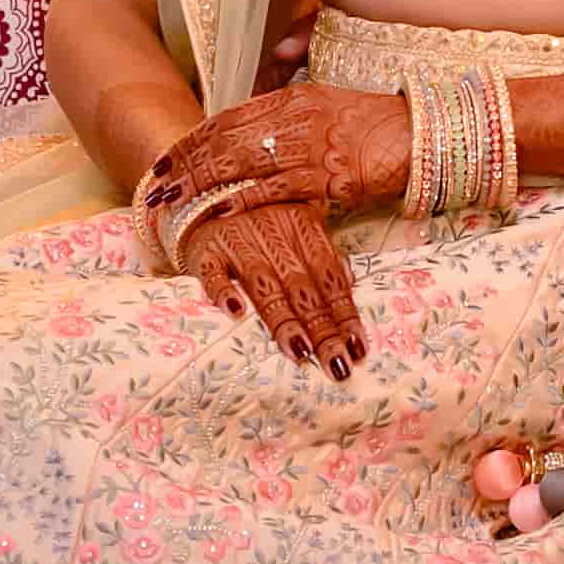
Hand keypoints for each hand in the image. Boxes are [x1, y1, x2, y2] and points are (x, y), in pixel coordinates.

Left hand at [136, 86, 411, 233]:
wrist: (418, 136)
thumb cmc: (372, 124)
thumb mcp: (325, 106)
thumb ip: (289, 110)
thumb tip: (255, 119)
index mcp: (293, 98)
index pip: (230, 117)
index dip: (195, 138)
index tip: (170, 155)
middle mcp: (295, 118)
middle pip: (226, 139)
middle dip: (187, 161)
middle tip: (157, 180)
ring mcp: (309, 147)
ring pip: (241, 163)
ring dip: (202, 182)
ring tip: (172, 199)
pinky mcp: (325, 178)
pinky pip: (274, 189)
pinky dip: (242, 199)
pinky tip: (217, 210)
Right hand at [182, 199, 367, 375]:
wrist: (206, 197)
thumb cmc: (259, 223)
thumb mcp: (296, 228)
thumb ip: (322, 255)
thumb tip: (349, 283)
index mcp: (303, 226)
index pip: (329, 277)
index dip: (345, 314)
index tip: (357, 349)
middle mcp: (274, 233)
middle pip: (302, 289)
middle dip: (322, 330)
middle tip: (337, 366)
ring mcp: (238, 242)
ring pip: (265, 286)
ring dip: (283, 321)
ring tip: (301, 353)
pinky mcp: (206, 252)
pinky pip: (214, 274)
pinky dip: (224, 292)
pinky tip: (235, 313)